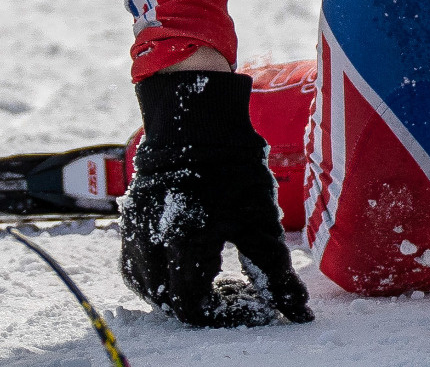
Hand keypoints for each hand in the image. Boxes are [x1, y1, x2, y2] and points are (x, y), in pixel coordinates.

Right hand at [119, 71, 312, 326]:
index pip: (195, 308)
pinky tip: (180, 262)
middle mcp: (153, 242)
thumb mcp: (261, 222)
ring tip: (207, 280)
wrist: (198, 115)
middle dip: (203, 305)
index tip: (246, 305)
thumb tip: (297, 310)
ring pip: (147, 283)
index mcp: (185, 248)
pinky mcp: (132, 214)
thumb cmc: (233, 167)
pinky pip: (135, 259)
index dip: (223, 314)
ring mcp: (137, 228)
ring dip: (175, 292)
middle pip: (170, 301)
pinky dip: (155, 272)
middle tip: (232, 292)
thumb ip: (277, 274)